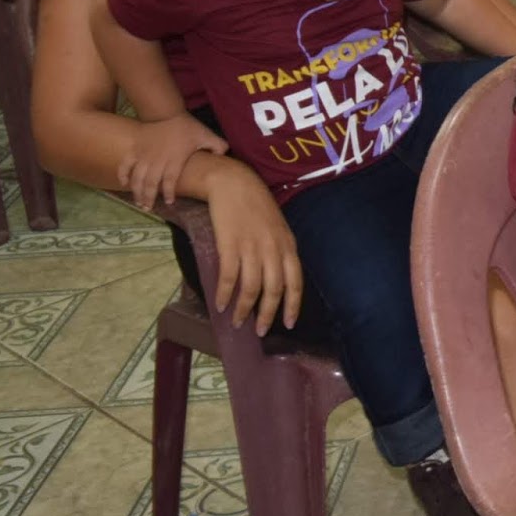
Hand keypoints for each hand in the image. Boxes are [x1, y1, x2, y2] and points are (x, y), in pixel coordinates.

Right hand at [118, 113, 227, 207]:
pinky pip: (125, 164)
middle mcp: (158, 159)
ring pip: (137, 177)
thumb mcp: (206, 135)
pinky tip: (124, 184)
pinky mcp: (135, 148)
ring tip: (138, 202)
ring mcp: (144, 154)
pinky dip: (123, 174)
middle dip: (148, 198)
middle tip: (148, 209)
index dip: (169, 193)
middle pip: (151, 183)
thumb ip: (217, 146)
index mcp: (175, 159)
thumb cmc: (187, 127)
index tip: (169, 202)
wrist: (167, 112)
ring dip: (136, 191)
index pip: (170, 181)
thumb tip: (226, 155)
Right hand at [201, 160, 303, 335]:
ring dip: (243, 309)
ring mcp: (251, 248)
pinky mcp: (229, 245)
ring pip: (251, 288)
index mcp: (287, 246)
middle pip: (273, 291)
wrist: (234, 183)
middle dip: (267, 315)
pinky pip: (228, 277)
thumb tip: (278, 279)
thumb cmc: (256, 206)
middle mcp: (272, 249)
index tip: (289, 324)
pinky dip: (224, 294)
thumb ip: (280, 251)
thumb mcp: (278, 228)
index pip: (295, 283)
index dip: (292, 306)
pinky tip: (220, 304)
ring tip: (237, 322)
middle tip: (261, 332)